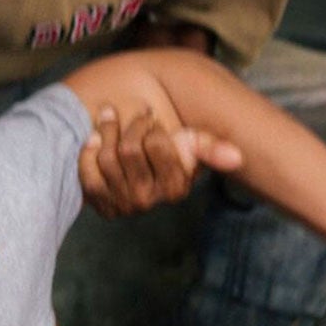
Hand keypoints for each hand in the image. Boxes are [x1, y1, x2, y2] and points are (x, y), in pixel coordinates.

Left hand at [78, 104, 241, 218]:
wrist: (131, 164)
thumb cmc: (166, 149)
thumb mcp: (191, 144)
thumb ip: (212, 148)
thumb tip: (238, 157)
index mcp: (174, 187)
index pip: (155, 143)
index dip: (149, 125)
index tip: (150, 122)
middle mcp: (149, 201)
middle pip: (129, 150)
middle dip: (129, 126)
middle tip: (130, 120)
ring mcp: (122, 205)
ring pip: (106, 157)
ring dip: (106, 132)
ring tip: (110, 123)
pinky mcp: (100, 204)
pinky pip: (88, 172)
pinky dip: (88, 151)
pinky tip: (94, 141)